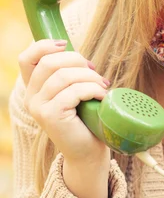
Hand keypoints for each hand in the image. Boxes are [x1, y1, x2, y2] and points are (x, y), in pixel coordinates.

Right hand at [19, 39, 110, 163]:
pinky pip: (73, 92)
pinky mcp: (51, 116)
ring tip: (103, 86)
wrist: (88, 152)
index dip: (44, 45)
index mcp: (34, 89)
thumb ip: (69, 75)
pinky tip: (102, 96)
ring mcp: (39, 107)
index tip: (66, 45)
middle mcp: (32, 98)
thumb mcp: (74, 92)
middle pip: (50, 63)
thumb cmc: (85, 120)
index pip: (27, 58)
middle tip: (95, 72)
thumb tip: (79, 57)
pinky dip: (92, 89)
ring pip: (63, 76)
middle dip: (77, 61)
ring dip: (89, 77)